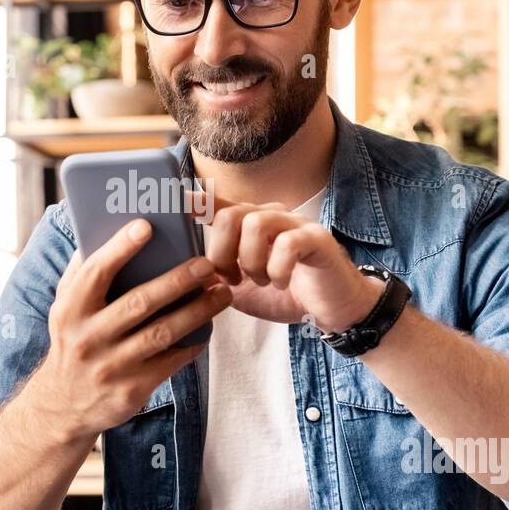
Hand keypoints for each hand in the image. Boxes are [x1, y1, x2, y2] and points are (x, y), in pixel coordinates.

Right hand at [33, 218, 233, 441]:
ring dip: (197, 311)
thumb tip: (109, 230)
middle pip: (139, 303)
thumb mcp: (65, 308)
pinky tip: (209, 328)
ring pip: (162, 333)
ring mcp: (110, 367)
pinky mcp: (130, 390)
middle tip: (207, 264)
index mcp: (70, 310)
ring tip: (222, 293)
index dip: (120, 248)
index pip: (96, 272)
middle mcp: (88, 338)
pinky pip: (170, 362)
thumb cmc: (72, 341)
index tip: (146, 226)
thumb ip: (83, 274)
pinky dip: (193, 344)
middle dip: (177, 280)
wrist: (61, 405)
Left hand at [188, 189, 383, 334]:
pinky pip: (287, 243)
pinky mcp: (317, 239)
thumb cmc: (289, 295)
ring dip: (251, 262)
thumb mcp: (243, 291)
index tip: (174, 200)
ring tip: (262, 281)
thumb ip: (217, 280)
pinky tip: (282, 283)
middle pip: (231, 215)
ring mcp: (296, 224)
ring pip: (256, 225)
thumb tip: (188, 275)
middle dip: (223, 253)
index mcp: (252, 225)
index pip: (219, 205)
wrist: (334, 309)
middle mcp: (272, 217)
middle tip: (234, 279)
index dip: (197, 201)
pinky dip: (277, 269)